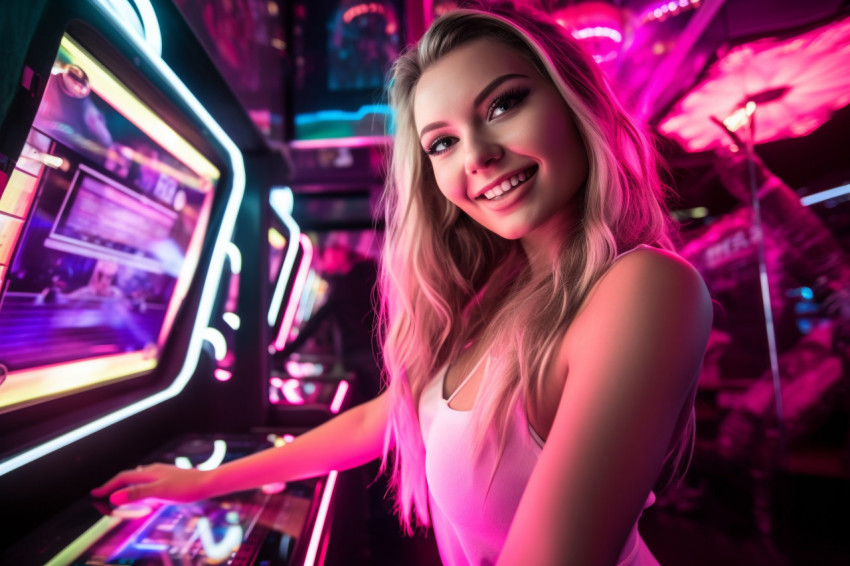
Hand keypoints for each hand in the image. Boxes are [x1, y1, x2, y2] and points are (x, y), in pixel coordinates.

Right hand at [90, 463, 211, 505]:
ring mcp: (162, 473)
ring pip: (138, 478)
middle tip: (101, 494)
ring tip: (117, 491)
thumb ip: (137, 494)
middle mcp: (153, 470)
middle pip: (128, 477)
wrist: (208, 482)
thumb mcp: (159, 492)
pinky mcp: (169, 479)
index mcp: (148, 473)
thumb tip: (113, 497)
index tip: (94, 493)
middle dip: (114, 485)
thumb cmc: (186, 487)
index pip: (122, 478)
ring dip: (125, 485)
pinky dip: (139, 486)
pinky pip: (148, 481)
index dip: (107, 486)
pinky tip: (144, 489)